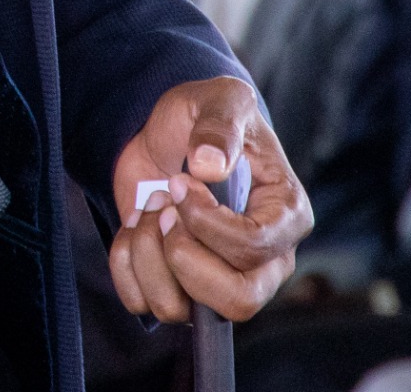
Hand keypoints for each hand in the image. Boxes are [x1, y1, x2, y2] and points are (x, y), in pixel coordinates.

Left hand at [109, 76, 311, 322]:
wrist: (168, 132)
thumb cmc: (207, 116)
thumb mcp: (218, 100)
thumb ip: (219, 126)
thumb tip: (208, 167)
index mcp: (286, 217)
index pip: (253, 248)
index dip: (206, 220)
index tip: (181, 181)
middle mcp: (262, 263)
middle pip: (237, 302)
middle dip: (183, 254)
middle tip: (164, 207)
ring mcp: (220, 281)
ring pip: (182, 310)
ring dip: (148, 253)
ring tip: (150, 209)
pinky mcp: (180, 288)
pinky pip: (144, 304)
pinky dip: (124, 264)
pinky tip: (133, 226)